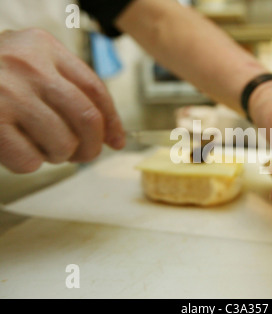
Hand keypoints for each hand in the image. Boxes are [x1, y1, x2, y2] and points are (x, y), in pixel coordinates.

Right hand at [0, 29, 124, 172]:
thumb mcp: (29, 63)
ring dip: (58, 155)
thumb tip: (108, 133)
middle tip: (83, 155)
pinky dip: (28, 163)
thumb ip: (66, 87)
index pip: (95, 89)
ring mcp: (7, 94)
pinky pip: (29, 161)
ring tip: (41, 146)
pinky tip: (16, 148)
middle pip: (87, 118)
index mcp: (43, 47)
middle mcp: (28, 66)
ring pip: (62, 143)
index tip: (116, 141)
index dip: (112, 121)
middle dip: (91, 146)